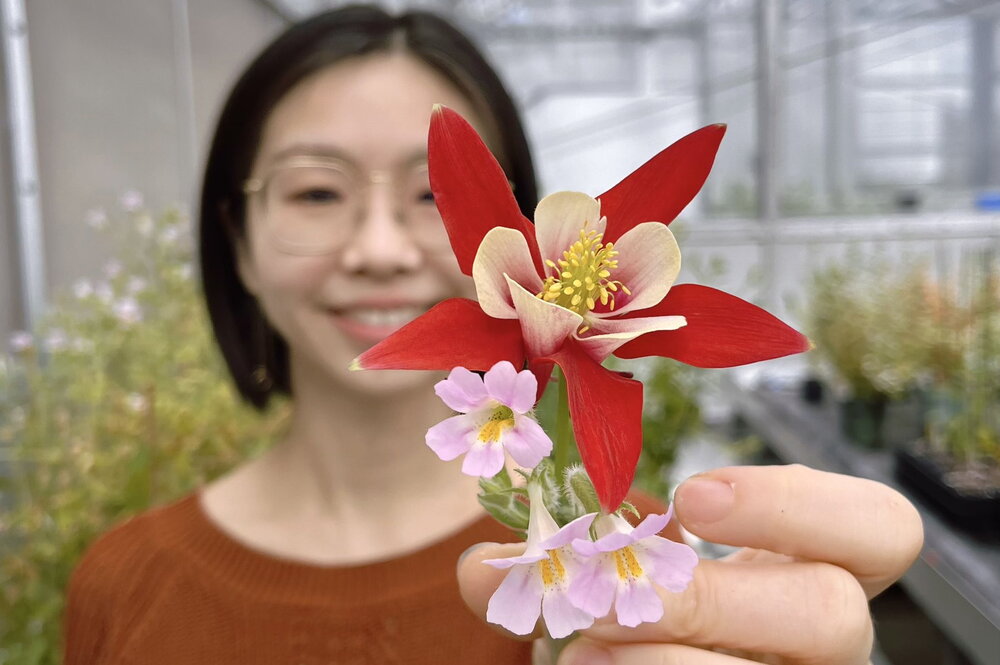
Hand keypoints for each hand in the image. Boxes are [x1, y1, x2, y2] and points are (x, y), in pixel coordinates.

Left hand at [457, 464, 923, 664]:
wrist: (640, 655)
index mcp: (812, 564)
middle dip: (712, 600)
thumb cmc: (643, 599)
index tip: (690, 497)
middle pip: (833, 614)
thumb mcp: (620, 563)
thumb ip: (564, 554)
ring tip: (582, 652)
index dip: (797, 505)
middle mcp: (821, 640)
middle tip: (615, 597)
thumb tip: (479, 570)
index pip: (881, 527)